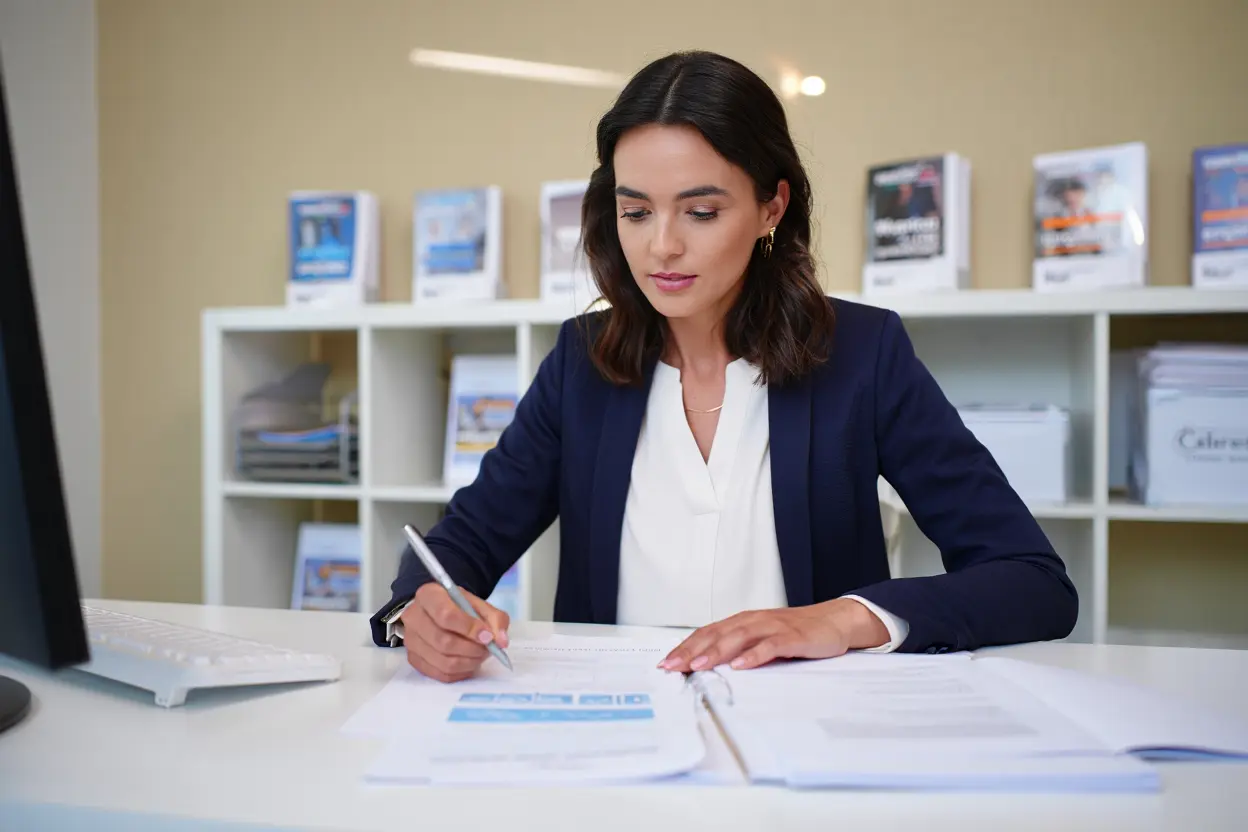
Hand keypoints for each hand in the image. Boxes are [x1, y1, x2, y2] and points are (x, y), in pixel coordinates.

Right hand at [401, 582, 510, 682]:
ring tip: (480, 655)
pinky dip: (460, 672)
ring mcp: (410, 640)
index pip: (446, 615)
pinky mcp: (413, 659)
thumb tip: (500, 641)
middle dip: (471, 649)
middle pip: (443, 641)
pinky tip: (469, 663)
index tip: (487, 636)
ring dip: (469, 662)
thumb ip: (495, 619)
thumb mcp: (480, 605)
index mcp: (428, 595)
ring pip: (442, 661)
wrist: (441, 614)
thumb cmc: (460, 608)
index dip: (469, 628)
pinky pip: (440, 674)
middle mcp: (413, 617)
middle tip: (487, 649)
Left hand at [658, 598, 889, 672]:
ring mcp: (773, 627)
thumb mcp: (762, 639)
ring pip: (739, 637)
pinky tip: (741, 665)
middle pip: (717, 634)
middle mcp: (754, 621)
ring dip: (717, 652)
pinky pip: (770, 645)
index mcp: (743, 622)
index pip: (708, 633)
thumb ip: (739, 650)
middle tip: (672, 666)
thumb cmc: (796, 632)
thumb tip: (707, 667)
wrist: (834, 621)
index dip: (686, 647)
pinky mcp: (792, 637)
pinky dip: (754, 655)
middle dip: (692, 651)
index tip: (666, 663)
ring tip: (698, 666)